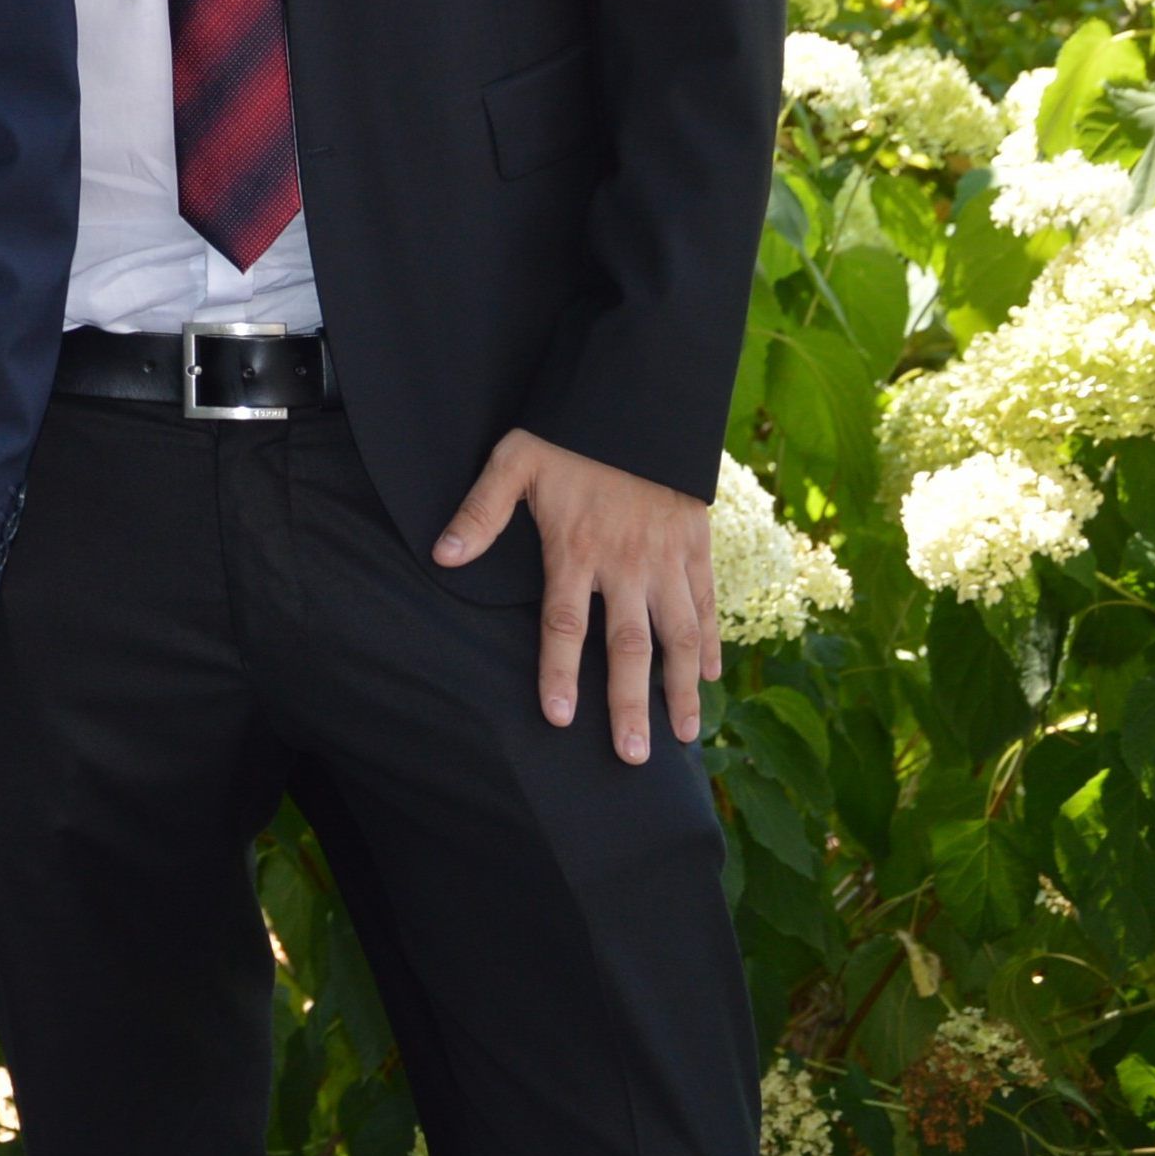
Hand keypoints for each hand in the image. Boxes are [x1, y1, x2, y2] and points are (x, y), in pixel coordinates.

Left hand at [432, 428, 717, 762]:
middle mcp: (626, 564)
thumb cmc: (569, 432)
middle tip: (632, 756)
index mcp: (577, 549)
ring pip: (679, 634)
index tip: (558, 717)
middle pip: (630, 645)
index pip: (565, 623)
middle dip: (630, 703)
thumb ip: (480, 512)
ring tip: (683, 735)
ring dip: (681, 688)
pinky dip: (712, 642)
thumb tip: (443, 555)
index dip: (560, 671)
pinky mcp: (696, 546)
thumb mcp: (513, 461)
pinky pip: (706, 603)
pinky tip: (711, 677)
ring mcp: (666, 558)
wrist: (640, 399)